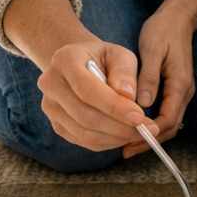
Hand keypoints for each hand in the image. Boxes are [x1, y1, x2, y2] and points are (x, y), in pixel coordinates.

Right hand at [37, 40, 158, 153]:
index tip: (140, 117)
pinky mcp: (56, 124)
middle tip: (146, 130)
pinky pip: (83, 140)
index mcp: (65, 59)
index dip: (114, 107)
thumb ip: (124, 71)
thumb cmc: (104, 58)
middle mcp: (51, 84)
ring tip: (140, 133)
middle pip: (84, 115)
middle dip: (119, 127)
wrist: (82, 63)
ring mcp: (50, 106)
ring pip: (84, 132)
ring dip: (115, 138)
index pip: (88, 90)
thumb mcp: (119, 54)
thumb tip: (128, 97)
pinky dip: (107, 142)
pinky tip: (124, 135)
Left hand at [122, 4, 195, 158]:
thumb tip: (142, 105)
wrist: (177, 18)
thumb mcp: (152, 50)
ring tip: (126, 142)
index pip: (168, 119)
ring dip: (149, 134)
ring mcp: (180, 91)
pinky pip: (165, 113)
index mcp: (180, 83)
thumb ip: (148, 77)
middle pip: (170, 126)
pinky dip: (150, 123)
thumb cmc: (163, 31)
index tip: (130, 140)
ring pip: (168, 122)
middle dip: (149, 140)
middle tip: (125, 150)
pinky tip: (133, 123)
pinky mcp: (174, 89)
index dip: (150, 133)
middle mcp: (184, 91)